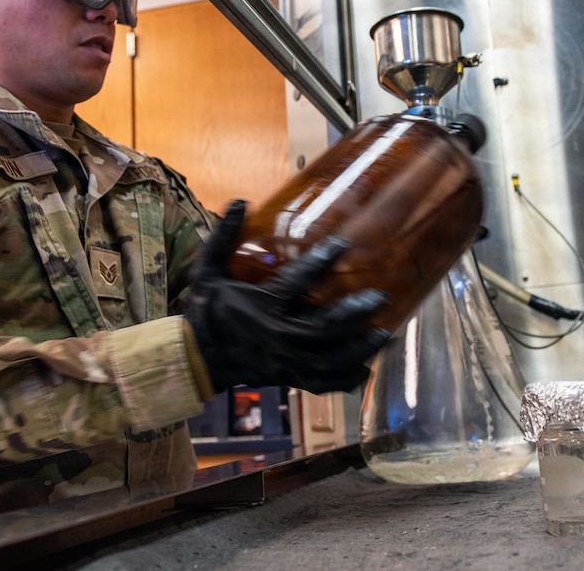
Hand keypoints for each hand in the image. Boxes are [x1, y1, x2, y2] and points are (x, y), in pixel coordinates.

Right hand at [185, 199, 390, 393]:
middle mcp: (277, 336)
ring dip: (359, 349)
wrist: (197, 356)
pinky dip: (343, 379)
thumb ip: (223, 237)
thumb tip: (240, 201)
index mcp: (260, 306)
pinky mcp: (286, 377)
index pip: (296, 283)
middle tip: (381, 297)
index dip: (320, 263)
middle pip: (323, 328)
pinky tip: (364, 370)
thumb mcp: (207, 270)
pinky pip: (320, 383)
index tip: (342, 243)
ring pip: (329, 360)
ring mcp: (284, 361)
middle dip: (354, 314)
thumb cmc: (206, 309)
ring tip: (386, 334)